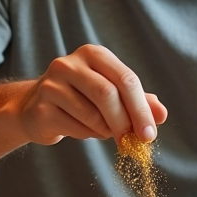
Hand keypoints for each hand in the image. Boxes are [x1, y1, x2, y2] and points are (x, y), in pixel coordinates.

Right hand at [16, 45, 167, 145]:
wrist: (35, 110)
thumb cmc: (81, 100)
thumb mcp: (112, 96)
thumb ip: (138, 102)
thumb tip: (161, 114)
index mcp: (93, 54)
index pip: (126, 79)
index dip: (141, 108)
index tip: (149, 134)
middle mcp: (70, 63)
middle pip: (108, 94)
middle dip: (126, 122)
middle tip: (134, 142)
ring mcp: (52, 84)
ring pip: (92, 114)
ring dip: (106, 130)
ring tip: (105, 132)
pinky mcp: (41, 107)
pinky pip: (74, 127)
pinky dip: (87, 134)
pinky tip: (84, 130)